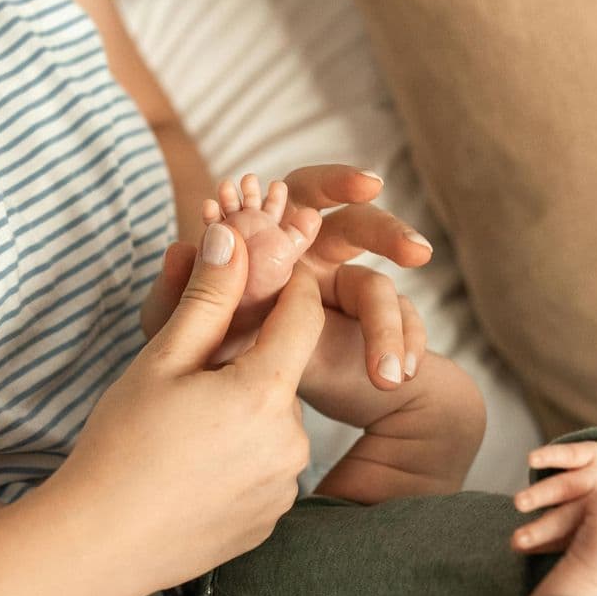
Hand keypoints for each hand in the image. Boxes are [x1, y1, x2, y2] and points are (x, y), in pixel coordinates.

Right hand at [65, 221, 325, 593]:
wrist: (96, 546)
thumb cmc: (120, 446)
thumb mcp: (160, 360)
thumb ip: (208, 296)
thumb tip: (234, 233)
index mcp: (265, 394)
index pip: (302, 314)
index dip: (285, 284)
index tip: (261, 273)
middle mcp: (291, 444)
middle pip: (281, 374)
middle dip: (246, 362)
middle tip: (187, 375)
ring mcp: (283, 488)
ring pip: (272, 423)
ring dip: (241, 412)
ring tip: (181, 430)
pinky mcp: (270, 521)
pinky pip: (264, 469)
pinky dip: (238, 458)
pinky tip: (190, 469)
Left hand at [142, 165, 431, 390]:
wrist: (245, 414)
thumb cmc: (209, 354)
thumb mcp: (185, 332)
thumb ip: (178, 294)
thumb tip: (178, 249)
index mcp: (275, 238)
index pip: (310, 192)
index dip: (338, 181)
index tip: (369, 184)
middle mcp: (317, 258)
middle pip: (361, 228)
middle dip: (390, 233)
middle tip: (418, 254)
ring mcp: (347, 296)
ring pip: (380, 290)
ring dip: (390, 327)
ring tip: (390, 373)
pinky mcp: (368, 332)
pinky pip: (400, 332)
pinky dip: (403, 352)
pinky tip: (400, 377)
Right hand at [510, 439, 596, 552]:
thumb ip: (584, 546)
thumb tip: (560, 578)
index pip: (571, 539)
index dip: (545, 545)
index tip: (519, 552)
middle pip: (570, 517)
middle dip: (542, 528)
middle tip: (518, 540)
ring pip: (570, 485)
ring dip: (544, 494)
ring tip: (520, 503)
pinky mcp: (596, 453)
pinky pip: (574, 454)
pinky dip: (554, 456)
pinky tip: (531, 460)